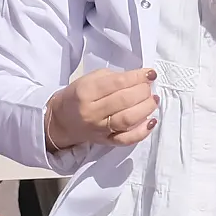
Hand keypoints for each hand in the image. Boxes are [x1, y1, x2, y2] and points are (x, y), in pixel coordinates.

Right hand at [44, 65, 159, 151]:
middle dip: (143, 91)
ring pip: (127, 119)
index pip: (117, 83)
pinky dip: (142, 132)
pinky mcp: (106, 141)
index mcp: (86, 92)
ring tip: (153, 100)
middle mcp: (92, 112)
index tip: (150, 74)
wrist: (63, 121)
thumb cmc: (79, 96)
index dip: (137, 77)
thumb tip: (140, 79)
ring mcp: (99, 129)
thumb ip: (113, 78)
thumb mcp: (89, 79)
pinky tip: (151, 121)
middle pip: (124, 100)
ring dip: (146, 108)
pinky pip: (126, 139)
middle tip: (149, 86)